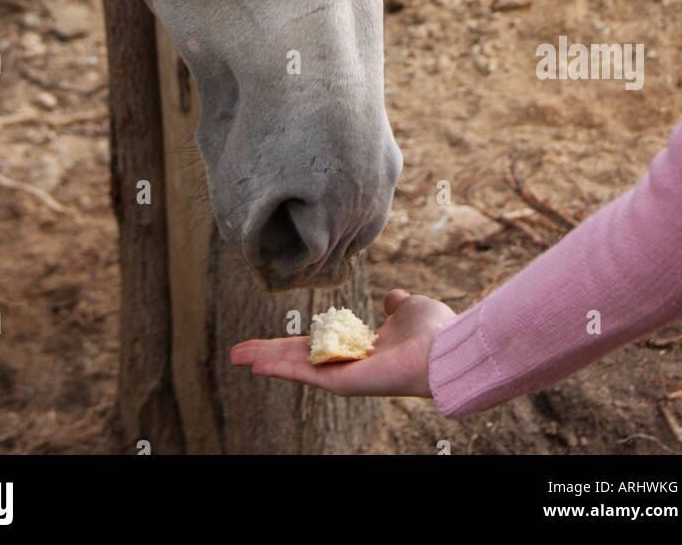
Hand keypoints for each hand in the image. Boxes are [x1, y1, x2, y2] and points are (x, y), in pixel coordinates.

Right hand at [230, 288, 456, 397]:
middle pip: (298, 358)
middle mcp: (348, 364)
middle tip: (236, 353)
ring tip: (237, 357)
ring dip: (266, 360)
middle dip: (267, 353)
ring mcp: (344, 375)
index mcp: (361, 348)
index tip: (267, 342)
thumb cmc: (432, 329)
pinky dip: (281, 370)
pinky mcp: (345, 383)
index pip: (317, 346)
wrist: (445, 348)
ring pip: (297, 367)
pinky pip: (308, 375)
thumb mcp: (409, 308)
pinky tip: (258, 364)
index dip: (290, 343)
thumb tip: (393, 298)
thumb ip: (396, 306)